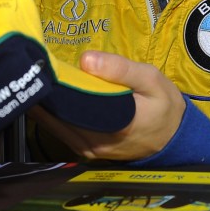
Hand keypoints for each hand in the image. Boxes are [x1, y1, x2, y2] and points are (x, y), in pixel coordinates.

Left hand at [30, 50, 185, 160]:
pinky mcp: (86, 151)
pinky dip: (54, 115)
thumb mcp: (151, 80)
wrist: (174, 138)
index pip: (68, 106)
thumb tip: (85, 59)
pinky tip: (51, 97)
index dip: (52, 87)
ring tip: (39, 78)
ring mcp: (87, 150)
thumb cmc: (164, 106)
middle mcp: (92, 142)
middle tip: (35, 67)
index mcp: (110, 125)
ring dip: (47, 104)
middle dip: (45, 93)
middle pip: (56, 117)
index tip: (40, 65)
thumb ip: (121, 69)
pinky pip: (62, 131)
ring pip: (55, 126)